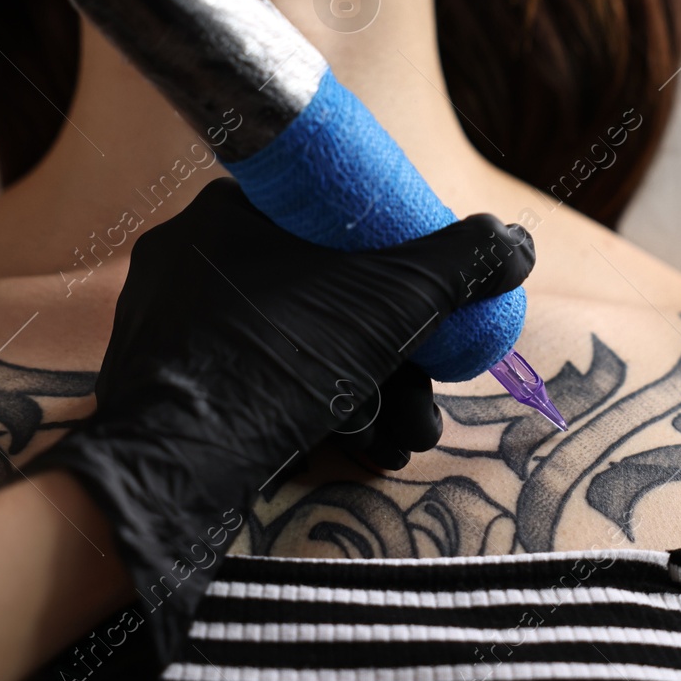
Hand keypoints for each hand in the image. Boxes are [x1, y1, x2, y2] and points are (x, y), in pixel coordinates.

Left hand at [29, 177, 532, 672]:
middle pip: (324, 291)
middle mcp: (194, 256)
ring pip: (295, 344)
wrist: (173, 471)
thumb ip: (461, 265)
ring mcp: (171, 322)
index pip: (335, 220)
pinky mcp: (163, 383)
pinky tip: (357, 444)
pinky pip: (257, 380)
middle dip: (392, 351)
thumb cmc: (279, 362)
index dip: (396, 263)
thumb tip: (517, 244)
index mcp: (233, 208)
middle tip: (428, 392)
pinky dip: (311, 409)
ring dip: (365, 390)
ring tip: (405, 436)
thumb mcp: (393, 303)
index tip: (430, 308)